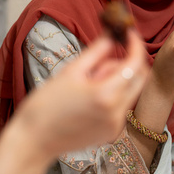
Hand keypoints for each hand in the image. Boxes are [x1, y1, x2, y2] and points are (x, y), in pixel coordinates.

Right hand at [15, 29, 148, 164]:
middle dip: (127, 64)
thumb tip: (113, 36)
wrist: (34, 140)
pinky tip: (88, 99)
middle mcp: (116, 112)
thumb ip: (96, 51)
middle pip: (140, 78)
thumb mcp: (70, 71)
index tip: (129, 33)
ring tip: (86, 84)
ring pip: (130, 92)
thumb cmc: (45, 105)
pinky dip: (112, 95)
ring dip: (117, 81)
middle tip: (100, 62)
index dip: (135, 45)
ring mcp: (116, 125)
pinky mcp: (111, 133)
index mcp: (106, 94)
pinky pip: (121, 106)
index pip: (135, 64)